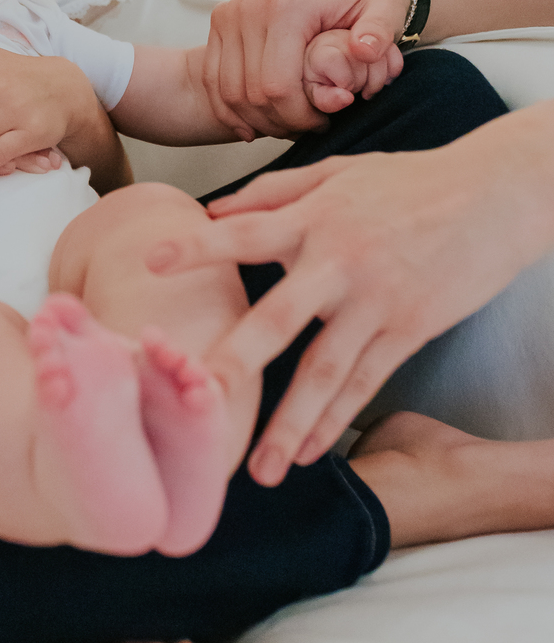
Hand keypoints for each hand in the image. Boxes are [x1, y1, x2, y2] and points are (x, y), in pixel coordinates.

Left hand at [144, 107, 553, 484]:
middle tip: (194, 398)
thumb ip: (274, 192)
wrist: (495, 195)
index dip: (197, 246)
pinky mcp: (410, 329)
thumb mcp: (340, 171)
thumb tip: (214, 208)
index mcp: (315, 218)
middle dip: (236, 363)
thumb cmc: (411, 180)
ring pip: (326, 372)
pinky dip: (338, 420)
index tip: (149, 260)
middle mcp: (341, 263)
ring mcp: (377, 302)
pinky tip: (311, 452)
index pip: (244, 232)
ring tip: (260, 470)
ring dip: (292, 425)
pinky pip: (367, 383)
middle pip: (279, 320)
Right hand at [203, 0, 412, 138]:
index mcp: (288, 5)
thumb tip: (362, 50)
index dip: (297, 116)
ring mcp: (229, 15)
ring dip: (256, 120)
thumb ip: (380, 31)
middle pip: (251, 93)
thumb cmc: (357, 9)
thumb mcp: (384, 11)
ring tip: (286, 124)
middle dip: (279, 122)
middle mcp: (251, 7)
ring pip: (229, 93)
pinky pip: (213, 82)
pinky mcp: (217, 26)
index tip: (322, 123)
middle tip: (305, 128)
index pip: (278, 84)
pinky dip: (231, 111)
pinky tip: (255, 123)